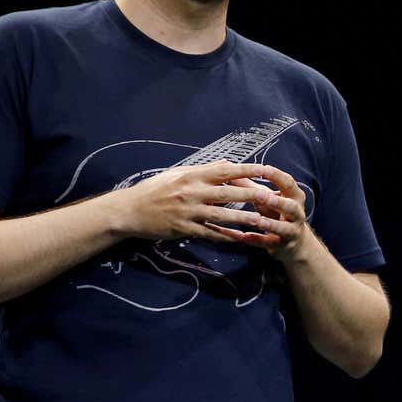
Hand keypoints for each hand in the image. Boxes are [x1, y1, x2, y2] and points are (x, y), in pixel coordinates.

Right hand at [116, 159, 288, 247]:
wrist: (129, 210)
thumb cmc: (154, 189)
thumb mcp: (177, 174)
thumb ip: (203, 170)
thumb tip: (228, 163)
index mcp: (191, 176)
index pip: (225, 170)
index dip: (247, 169)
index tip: (267, 169)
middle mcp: (191, 192)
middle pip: (228, 194)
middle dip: (252, 195)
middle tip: (273, 197)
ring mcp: (188, 212)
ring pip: (222, 216)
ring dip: (243, 219)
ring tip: (262, 221)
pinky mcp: (184, 229)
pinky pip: (209, 233)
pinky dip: (226, 237)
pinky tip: (241, 238)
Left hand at [203, 164, 310, 263]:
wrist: (294, 241)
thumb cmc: (278, 212)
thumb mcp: (268, 197)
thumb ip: (251, 186)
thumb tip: (231, 171)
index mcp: (294, 197)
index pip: (289, 183)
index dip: (277, 176)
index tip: (265, 168)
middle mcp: (296, 213)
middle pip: (290, 207)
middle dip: (278, 202)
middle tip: (264, 196)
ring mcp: (291, 231)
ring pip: (283, 228)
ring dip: (270, 224)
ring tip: (258, 220)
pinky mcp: (282, 245)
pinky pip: (268, 243)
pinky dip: (256, 240)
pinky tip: (243, 236)